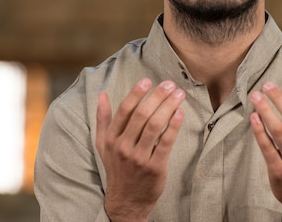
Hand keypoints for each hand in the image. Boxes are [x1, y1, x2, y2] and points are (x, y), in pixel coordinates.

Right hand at [95, 78, 184, 221]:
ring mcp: (139, 157)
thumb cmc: (117, 168)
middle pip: (142, 115)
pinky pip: (166, 142)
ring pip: (155, 126)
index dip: (136, 93)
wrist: (126, 201)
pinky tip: (180, 113)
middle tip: (169, 84)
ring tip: (179, 94)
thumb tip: (101, 94)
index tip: (147, 80)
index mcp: (111, 139)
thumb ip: (103, 119)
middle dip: (157, 96)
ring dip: (169, 107)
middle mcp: (123, 147)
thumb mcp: (104, 145)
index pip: (124, 111)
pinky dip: (174, 126)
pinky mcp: (155, 167)